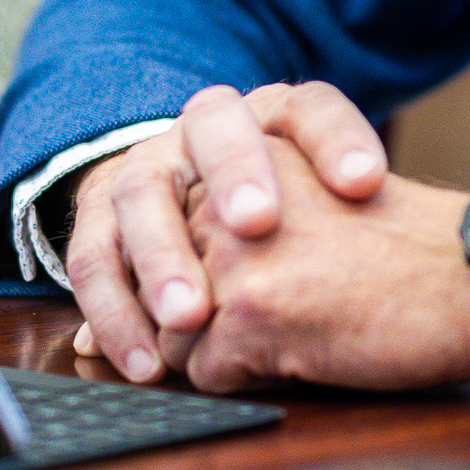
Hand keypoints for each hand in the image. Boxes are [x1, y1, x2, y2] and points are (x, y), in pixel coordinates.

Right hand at [65, 80, 385, 383]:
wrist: (181, 194)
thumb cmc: (277, 214)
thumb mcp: (320, 205)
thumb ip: (353, 209)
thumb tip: (376, 208)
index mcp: (262, 115)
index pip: (305, 108)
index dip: (335, 140)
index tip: (365, 183)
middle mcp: (195, 132)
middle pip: (212, 132)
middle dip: (235, 177)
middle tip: (258, 226)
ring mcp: (141, 169)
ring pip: (141, 193)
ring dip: (162, 255)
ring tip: (190, 317)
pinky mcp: (95, 219)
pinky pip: (93, 260)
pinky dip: (114, 313)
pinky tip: (142, 361)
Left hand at [174, 136, 469, 396]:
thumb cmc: (412, 257)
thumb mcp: (315, 210)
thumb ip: (237, 231)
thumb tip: (140, 300)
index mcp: (247, 156)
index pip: (175, 236)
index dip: (214, 281)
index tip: (268, 291)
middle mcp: (224, 195)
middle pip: (166, 289)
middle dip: (214, 322)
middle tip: (294, 314)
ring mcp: (231, 254)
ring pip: (176, 338)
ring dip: (232, 355)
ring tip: (307, 329)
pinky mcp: (248, 312)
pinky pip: (208, 375)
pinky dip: (253, 382)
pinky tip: (313, 352)